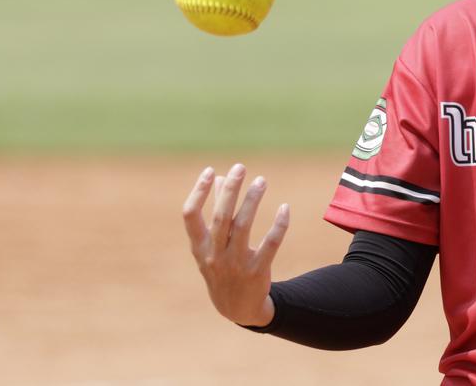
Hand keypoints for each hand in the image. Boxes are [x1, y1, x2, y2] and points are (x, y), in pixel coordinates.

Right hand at [182, 163, 289, 326]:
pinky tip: (284, 208)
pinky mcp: (257, 271)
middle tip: (240, 167)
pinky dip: (278, 226)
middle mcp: (214, 255)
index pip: (190, 216)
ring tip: (261, 181)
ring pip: (243, 227)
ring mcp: (235, 264)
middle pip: (220, 218)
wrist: (236, 308)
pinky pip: (270, 245)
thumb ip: (216, 211)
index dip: (198, 192)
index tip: (210, 170)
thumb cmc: (221, 267)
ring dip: (252, 201)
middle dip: (230, 191)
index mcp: (199, 246)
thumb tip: (219, 178)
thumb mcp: (211, 244)